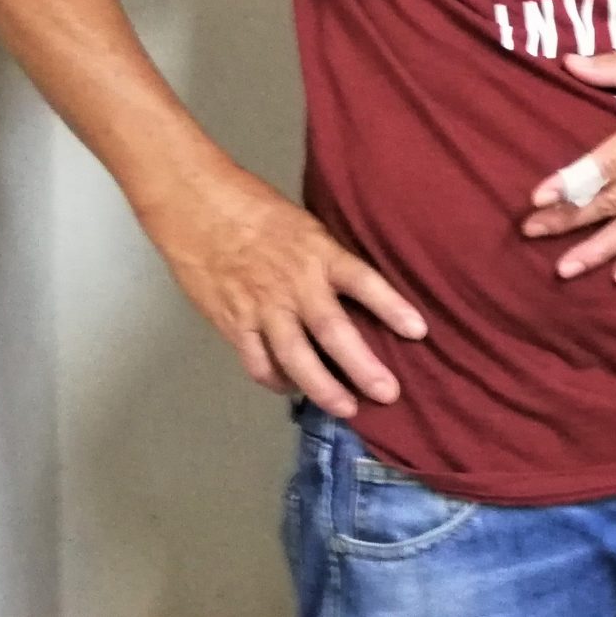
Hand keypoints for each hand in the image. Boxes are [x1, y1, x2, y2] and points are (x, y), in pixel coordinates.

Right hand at [142, 164, 426, 419]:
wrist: (196, 207)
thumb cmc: (255, 209)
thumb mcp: (305, 226)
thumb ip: (327, 259)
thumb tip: (356, 291)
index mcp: (319, 253)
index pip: (364, 281)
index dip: (392, 306)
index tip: (419, 331)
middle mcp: (295, 285)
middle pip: (333, 332)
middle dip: (363, 367)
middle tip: (388, 393)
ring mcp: (263, 308)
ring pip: (296, 359)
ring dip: (323, 389)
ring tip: (347, 409)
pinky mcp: (233, 324)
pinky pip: (259, 362)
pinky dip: (277, 381)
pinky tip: (291, 389)